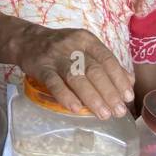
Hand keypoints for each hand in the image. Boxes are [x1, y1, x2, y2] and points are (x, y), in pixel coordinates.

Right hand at [15, 24, 134, 119]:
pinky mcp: (41, 67)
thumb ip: (106, 64)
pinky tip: (76, 109)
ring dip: (92, 97)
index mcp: (87, 40)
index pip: (107, 59)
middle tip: (118, 111)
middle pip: (94, 70)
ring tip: (103, 114)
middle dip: (109, 92)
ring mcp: (56, 57)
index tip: (128, 97)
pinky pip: (54, 83)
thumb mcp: (85, 49)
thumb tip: (129, 81)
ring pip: (77, 77)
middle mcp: (73, 46)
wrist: (27, 41)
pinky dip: (66, 96)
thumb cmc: (62, 49)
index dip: (119, 78)